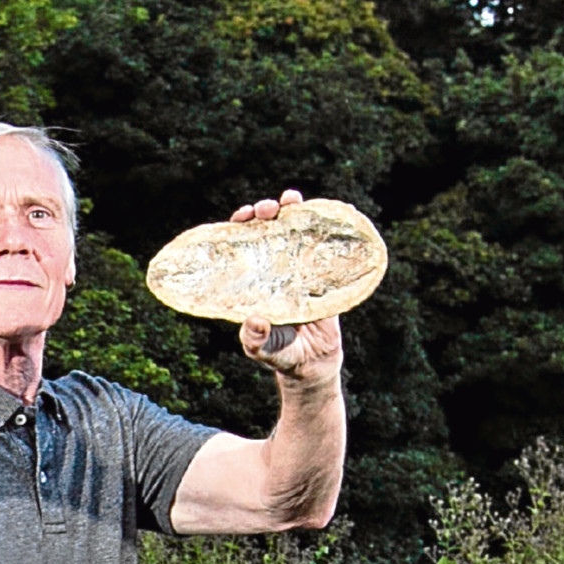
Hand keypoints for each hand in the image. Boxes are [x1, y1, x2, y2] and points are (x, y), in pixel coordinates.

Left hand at [225, 191, 346, 383]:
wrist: (313, 363)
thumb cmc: (280, 354)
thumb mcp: (263, 348)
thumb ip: (256, 338)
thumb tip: (254, 320)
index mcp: (253, 280)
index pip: (243, 245)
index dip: (240, 227)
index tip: (242, 218)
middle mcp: (274, 268)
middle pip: (267, 230)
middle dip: (264, 212)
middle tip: (267, 210)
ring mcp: (299, 268)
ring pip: (295, 230)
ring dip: (292, 210)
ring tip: (291, 200)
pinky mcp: (323, 273)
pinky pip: (323, 245)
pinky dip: (323, 226)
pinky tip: (323, 212)